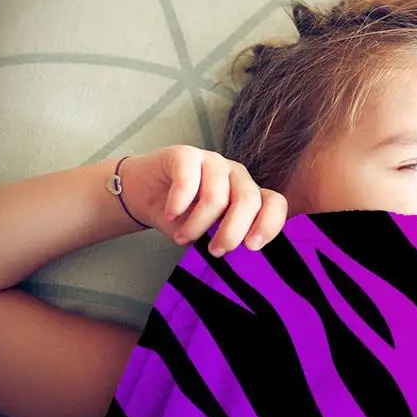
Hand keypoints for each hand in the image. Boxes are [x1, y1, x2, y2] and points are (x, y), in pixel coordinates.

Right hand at [117, 146, 287, 256]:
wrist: (142, 194)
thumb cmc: (181, 216)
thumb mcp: (207, 233)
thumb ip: (224, 238)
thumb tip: (237, 261)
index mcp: (248, 194)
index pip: (274, 203)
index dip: (269, 224)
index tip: (251, 247)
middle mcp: (236, 175)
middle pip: (248, 200)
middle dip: (232, 231)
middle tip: (216, 251)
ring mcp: (212, 162)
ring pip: (216, 195)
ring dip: (198, 224)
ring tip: (183, 237)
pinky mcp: (185, 155)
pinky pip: (188, 179)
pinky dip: (179, 203)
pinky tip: (171, 214)